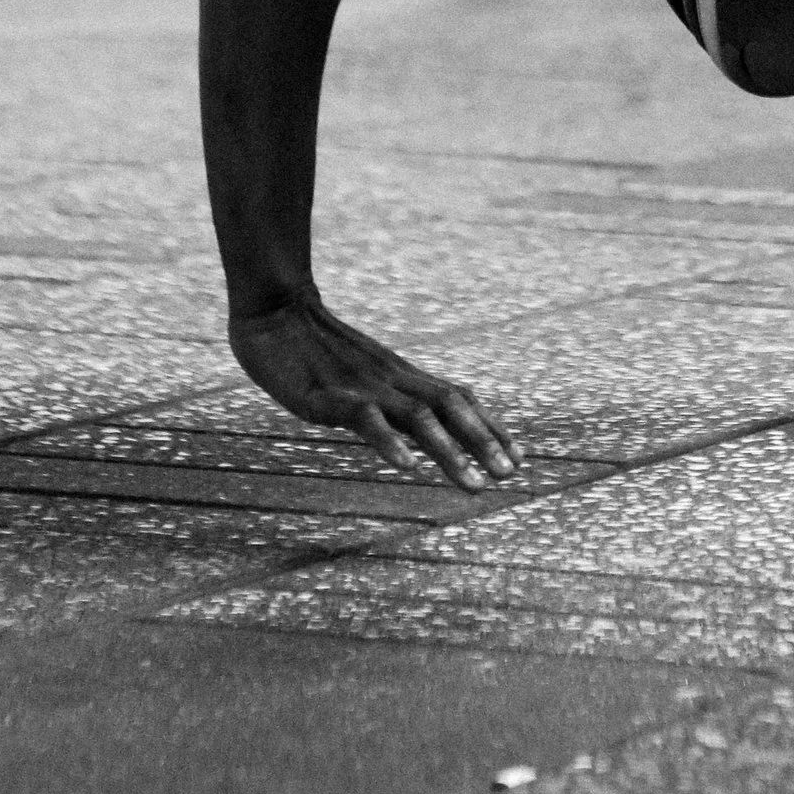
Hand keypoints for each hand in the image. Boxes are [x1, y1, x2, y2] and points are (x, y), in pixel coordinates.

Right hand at [229, 288, 517, 486]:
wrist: (274, 309)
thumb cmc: (313, 345)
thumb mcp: (361, 371)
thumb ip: (386, 394)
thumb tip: (411, 421)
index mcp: (400, 376)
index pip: (458, 398)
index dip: (490, 427)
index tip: (519, 459)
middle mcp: (392, 380)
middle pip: (450, 407)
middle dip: (484, 441)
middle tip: (511, 475)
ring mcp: (363, 386)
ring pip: (418, 417)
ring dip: (450, 451)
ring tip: (474, 484)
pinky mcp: (329, 395)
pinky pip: (366, 419)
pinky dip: (389, 443)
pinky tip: (406, 467)